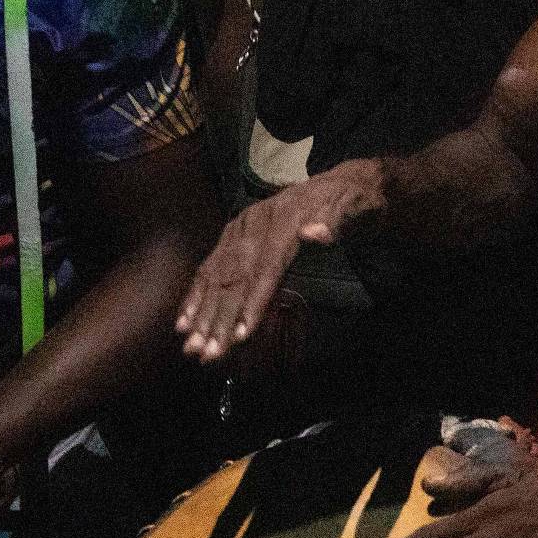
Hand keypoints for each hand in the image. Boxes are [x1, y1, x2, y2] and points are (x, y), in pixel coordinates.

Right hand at [176, 157, 387, 361]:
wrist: (340, 183)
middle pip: (235, 277)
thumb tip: (316, 233)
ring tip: (191, 347)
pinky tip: (184, 321)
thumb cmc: (349, 202)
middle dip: (219, 318)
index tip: (241, 334)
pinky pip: (210, 267)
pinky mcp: (234, 235)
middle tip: (207, 354)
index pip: (266, 267)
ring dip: (202, 314)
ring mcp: (241, 229)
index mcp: (284, 219)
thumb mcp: (353, 206)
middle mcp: (255, 224)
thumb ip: (335, 221)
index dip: (253, 301)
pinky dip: (196, 296)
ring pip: (217, 276)